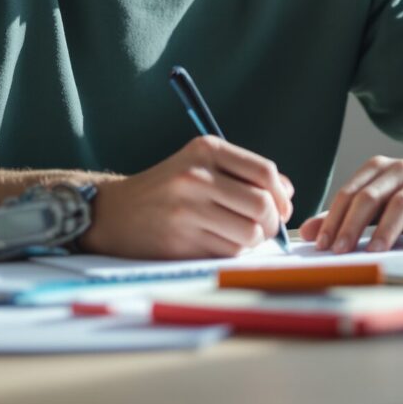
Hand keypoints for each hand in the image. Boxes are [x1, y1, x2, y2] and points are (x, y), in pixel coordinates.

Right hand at [79, 137, 293, 258]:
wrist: (114, 212)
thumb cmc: (166, 189)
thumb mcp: (200, 166)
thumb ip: (244, 173)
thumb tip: (288, 193)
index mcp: (205, 150)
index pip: (265, 172)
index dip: (282, 195)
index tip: (282, 206)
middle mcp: (196, 177)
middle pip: (262, 205)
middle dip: (272, 222)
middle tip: (266, 227)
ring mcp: (188, 210)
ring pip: (249, 233)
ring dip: (254, 241)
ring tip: (241, 236)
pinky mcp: (182, 241)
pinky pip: (228, 252)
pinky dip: (232, 252)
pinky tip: (219, 243)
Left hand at [299, 155, 402, 253]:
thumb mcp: (382, 203)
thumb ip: (347, 217)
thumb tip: (308, 232)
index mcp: (386, 171)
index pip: (355, 192)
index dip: (337, 218)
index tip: (324, 245)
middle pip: (382, 197)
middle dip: (361, 225)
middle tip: (346, 250)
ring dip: (399, 229)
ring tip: (386, 252)